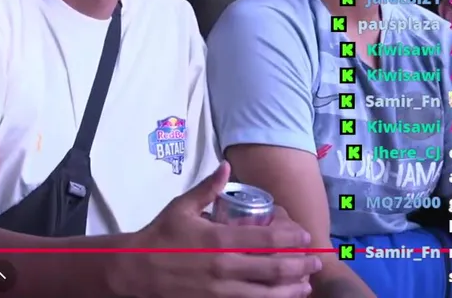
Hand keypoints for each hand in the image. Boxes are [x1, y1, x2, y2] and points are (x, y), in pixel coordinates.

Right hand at [111, 163, 318, 297]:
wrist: (136, 270)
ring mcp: (222, 291)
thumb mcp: (181, 208)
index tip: (305, 236)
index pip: (267, 240)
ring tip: (306, 285)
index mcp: (220, 240)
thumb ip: (208, 188)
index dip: (293, 239)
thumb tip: (227, 166)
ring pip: (268, 293)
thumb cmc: (159, 236)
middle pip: (275, 269)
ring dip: (292, 289)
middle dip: (301, 266)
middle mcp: (226, 267)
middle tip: (315, 261)